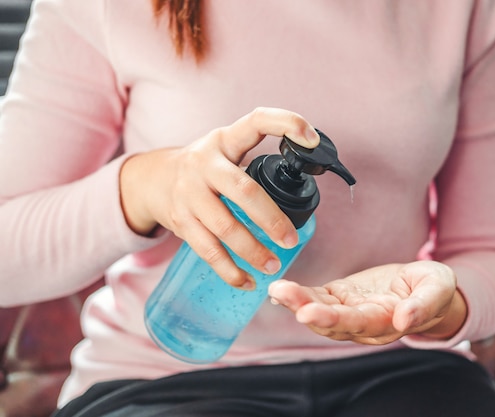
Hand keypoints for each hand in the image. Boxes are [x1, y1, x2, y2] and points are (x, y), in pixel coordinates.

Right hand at [119, 108, 319, 288]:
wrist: (151, 180)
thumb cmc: (204, 167)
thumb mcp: (225, 150)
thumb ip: (255, 162)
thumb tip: (302, 181)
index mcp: (225, 140)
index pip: (257, 121)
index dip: (286, 124)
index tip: (312, 140)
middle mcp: (204, 164)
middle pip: (243, 191)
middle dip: (270, 218)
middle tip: (290, 239)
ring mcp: (189, 193)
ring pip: (224, 227)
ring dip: (252, 251)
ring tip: (274, 266)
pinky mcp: (180, 221)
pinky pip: (207, 250)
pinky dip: (229, 271)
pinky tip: (247, 282)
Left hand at [268, 261, 466, 344]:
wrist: (424, 288)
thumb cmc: (433, 288)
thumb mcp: (437, 289)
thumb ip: (423, 305)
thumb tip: (405, 319)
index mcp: (387, 322)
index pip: (357, 323)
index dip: (332, 319)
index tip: (309, 312)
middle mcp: (363, 324)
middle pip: (331, 322)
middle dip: (305, 309)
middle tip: (284, 294)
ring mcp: (350, 311)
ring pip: (320, 312)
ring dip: (297, 302)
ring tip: (278, 288)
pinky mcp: (341, 297)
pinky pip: (317, 299)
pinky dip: (298, 296)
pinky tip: (279, 292)